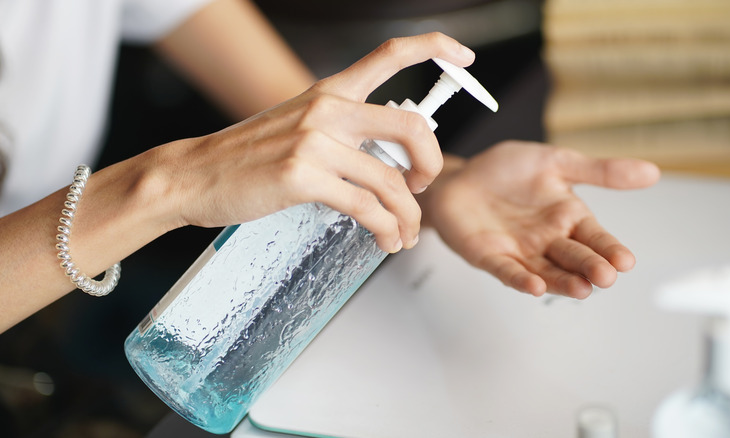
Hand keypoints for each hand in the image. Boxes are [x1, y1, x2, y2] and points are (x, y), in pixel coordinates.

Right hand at [151, 33, 475, 252]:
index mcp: (329, 91)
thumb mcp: (296, 126)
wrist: (194, 175)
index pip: (390, 54)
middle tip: (425, 186)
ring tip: (405, 234)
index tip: (464, 57)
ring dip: (409, 216)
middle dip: (433, 163)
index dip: (435, 47)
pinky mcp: (303, 176)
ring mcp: (315, 141)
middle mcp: (327, 108)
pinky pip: (366, 207)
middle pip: (412, 127)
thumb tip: (385, 159)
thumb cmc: (245, 156)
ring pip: (392, 182)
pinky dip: (386, 229)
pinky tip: (385, 239)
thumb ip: (341, 132)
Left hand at [421, 141, 660, 298]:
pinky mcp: (491, 257)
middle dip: (590, 268)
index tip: (625, 261)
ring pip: (547, 272)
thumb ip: (600, 171)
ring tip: (581, 289)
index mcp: (567, 218)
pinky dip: (521, 279)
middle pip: (574, 258)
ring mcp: (520, 252)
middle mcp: (548, 240)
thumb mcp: (556, 162)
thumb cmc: (505, 170)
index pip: (595, 237)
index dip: (610, 249)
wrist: (460, 176)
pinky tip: (535, 286)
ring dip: (563, 282)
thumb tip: (652, 171)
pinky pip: (508, 271)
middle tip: (606, 277)